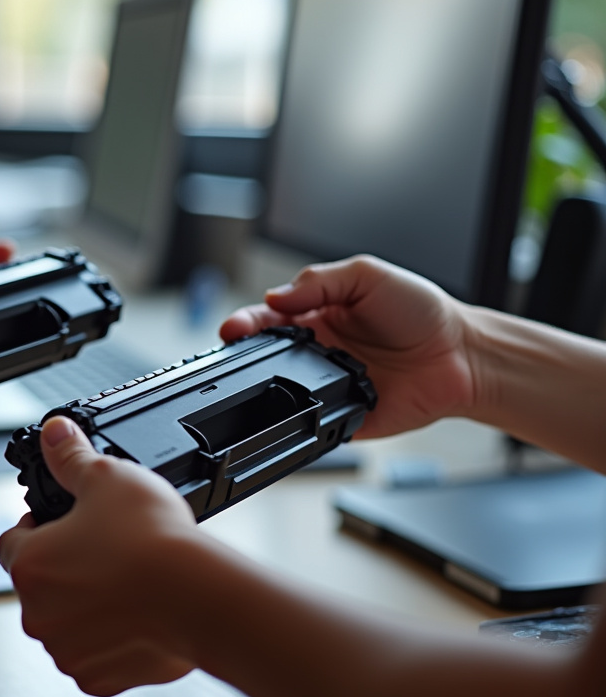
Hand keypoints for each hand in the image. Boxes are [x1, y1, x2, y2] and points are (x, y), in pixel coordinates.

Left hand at [0, 417, 199, 696]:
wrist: (199, 597)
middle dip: (66, 565)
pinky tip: (138, 612)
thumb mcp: (107, 476)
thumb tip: (54, 434)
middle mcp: (39, 614)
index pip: (12, 542)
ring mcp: (68, 650)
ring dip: (87, 603)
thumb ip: (70, 456)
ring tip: (126, 578)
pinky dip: (112, 636)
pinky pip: (96, 653)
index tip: (66, 521)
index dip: (38, 526)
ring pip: (68, 620)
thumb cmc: (151, 541)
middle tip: (105, 546)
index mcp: (30, 564)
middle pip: (41, 583)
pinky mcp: (100, 677)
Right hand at [220, 255, 477, 438]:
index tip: (234, 327)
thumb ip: (319, 282)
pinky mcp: (342, 416)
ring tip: (265, 374)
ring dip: (268, 384)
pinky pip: (311, 421)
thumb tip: (276, 296)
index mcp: (316, 313)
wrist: (462, 356)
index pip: (267, 316)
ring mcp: (327, 384)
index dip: (245, 321)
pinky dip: (300, 417)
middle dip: (243, 352)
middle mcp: (316, 349)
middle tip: (237, 347)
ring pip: (280, 391)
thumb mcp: (368, 275)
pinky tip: (297, 405)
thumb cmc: (422, 312)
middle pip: (264, 354)